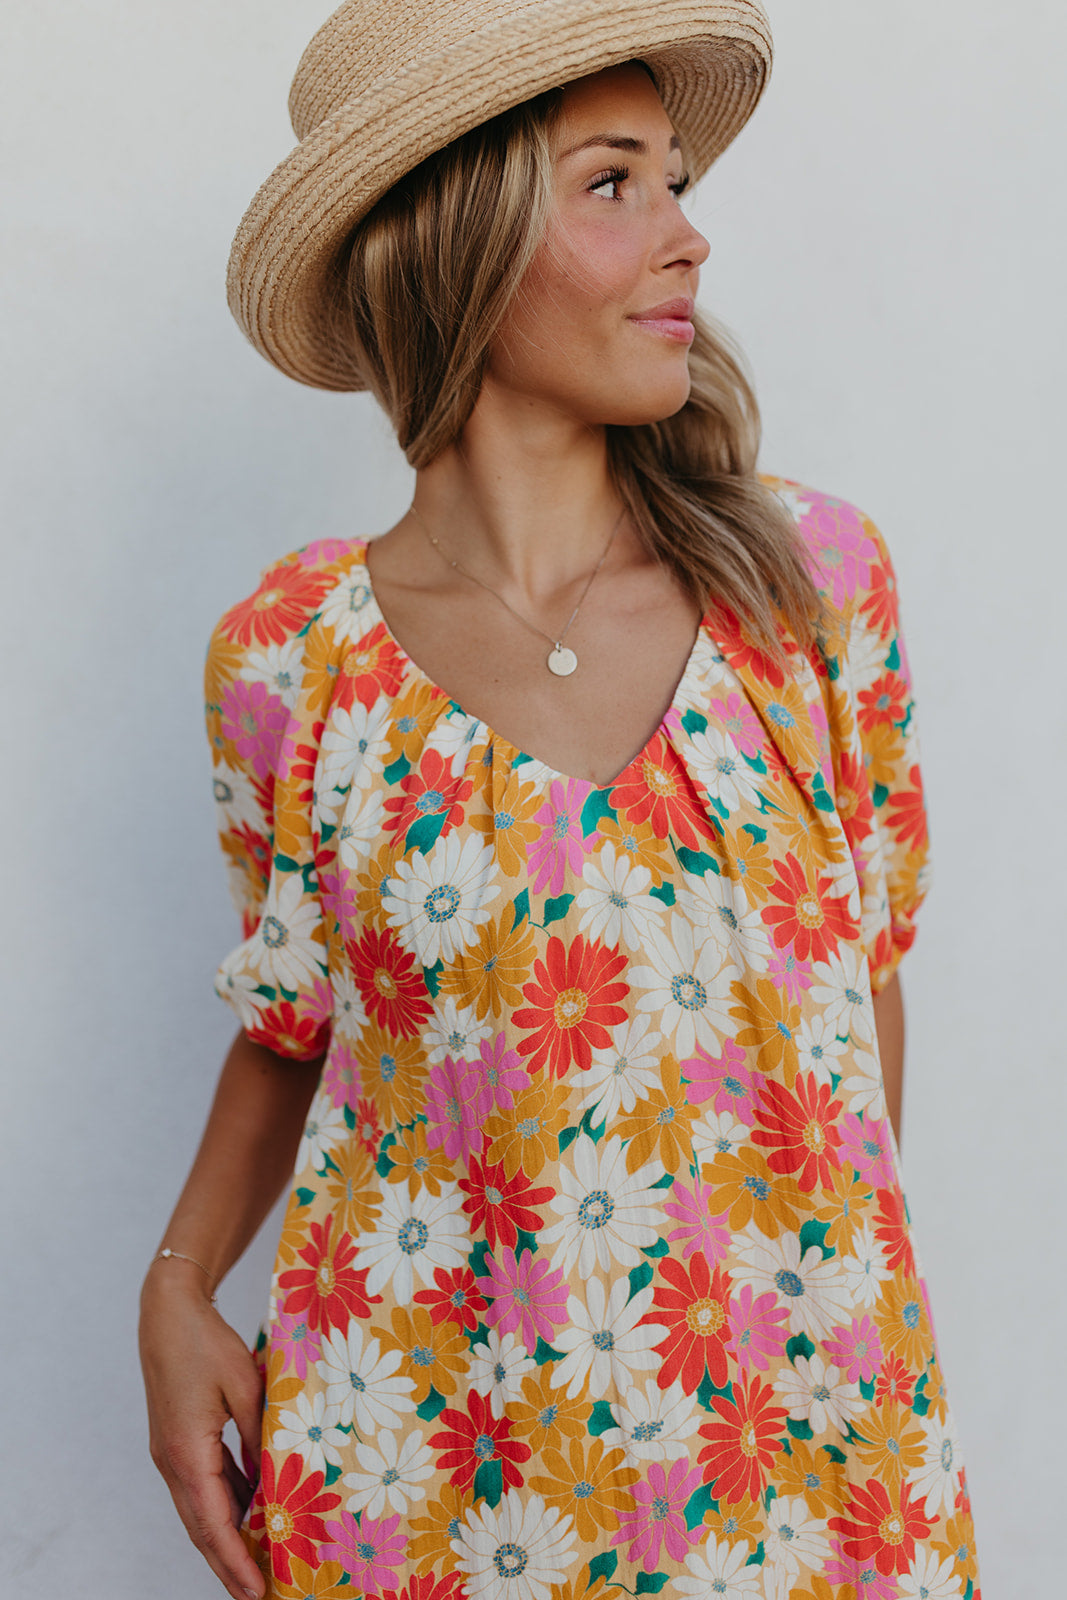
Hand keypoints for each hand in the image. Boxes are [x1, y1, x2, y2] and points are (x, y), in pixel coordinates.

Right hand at [139, 1261, 265, 1598]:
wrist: (167, 1312)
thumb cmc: (204, 1342)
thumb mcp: (244, 1384)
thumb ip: (260, 1432)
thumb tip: (280, 1472)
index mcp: (186, 1452)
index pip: (213, 1523)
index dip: (236, 1560)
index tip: (256, 1590)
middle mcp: (172, 1462)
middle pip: (201, 1528)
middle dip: (228, 1565)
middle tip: (257, 1595)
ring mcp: (171, 1454)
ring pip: (199, 1510)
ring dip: (225, 1539)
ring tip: (259, 1563)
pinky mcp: (176, 1442)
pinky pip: (202, 1485)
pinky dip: (223, 1506)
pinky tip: (250, 1512)